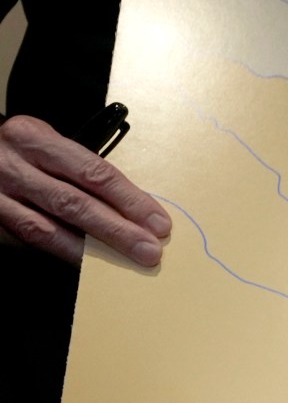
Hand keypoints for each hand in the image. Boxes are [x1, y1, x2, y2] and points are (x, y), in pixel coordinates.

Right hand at [0, 115, 168, 266]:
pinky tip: (85, 264)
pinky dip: (60, 253)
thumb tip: (131, 209)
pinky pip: (27, 241)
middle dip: (116, 230)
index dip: (129, 200)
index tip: (158, 224)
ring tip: (122, 264)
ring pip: (47, 228)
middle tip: (149, 251)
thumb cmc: (18, 152)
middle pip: (73, 202)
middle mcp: (12, 165)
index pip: (93, 172)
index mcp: (34, 138)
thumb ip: (80, 171)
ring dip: (89, 251)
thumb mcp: (45, 145)